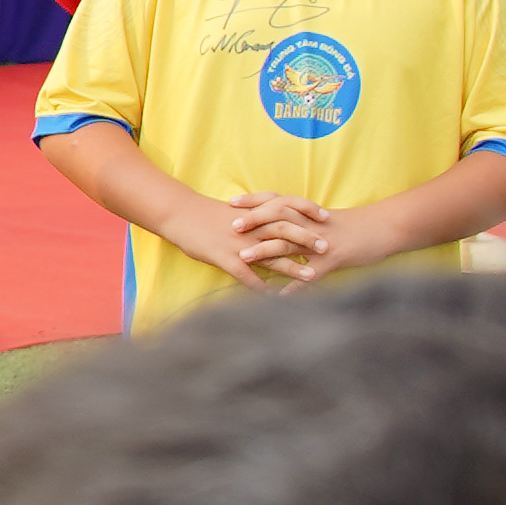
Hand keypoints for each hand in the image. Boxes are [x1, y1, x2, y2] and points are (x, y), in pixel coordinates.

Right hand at [194, 189, 333, 286]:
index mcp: (253, 212)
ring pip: (271, 255)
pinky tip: (272, 296)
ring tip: (311, 277)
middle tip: (327, 248)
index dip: (308, 212)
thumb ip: (255, 215)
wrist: (179, 213)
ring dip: (292, 267)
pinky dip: (259, 286)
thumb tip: (272, 221)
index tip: (326, 218)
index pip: (287, 208)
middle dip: (307, 240)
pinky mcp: (224, 257)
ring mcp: (238, 243)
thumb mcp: (234, 210)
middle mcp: (250, 227)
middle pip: (285, 231)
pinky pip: (245, 275)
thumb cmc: (205, 213)